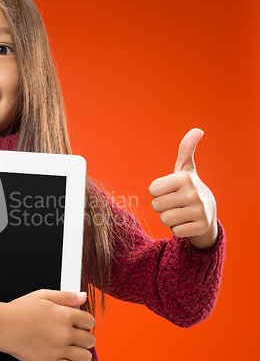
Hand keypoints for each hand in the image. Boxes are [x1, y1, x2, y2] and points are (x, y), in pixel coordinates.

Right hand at [0, 290, 95, 360]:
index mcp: (65, 314)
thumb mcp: (43, 295)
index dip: (86, 323)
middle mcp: (65, 333)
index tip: (80, 325)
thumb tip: (83, 297)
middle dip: (85, 338)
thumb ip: (66, 296)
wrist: (3, 326)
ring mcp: (59, 349)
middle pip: (90, 340)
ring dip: (83, 354)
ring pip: (86, 357)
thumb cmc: (20, 310)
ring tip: (76, 351)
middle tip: (76, 338)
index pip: (90, 322)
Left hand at [148, 128, 217, 248]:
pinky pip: (175, 231)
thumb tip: (197, 130)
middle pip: (156, 206)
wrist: (207, 211)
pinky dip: (178, 228)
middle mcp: (193, 193)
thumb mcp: (185, 169)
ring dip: (168, 217)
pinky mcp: (200, 227)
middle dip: (162, 205)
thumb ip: (185, 150)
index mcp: (184, 178)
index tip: (170, 190)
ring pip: (164, 219)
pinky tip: (187, 221)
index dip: (158, 192)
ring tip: (180, 211)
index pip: (152, 190)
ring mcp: (199, 211)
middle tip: (175, 202)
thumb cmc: (187, 188)